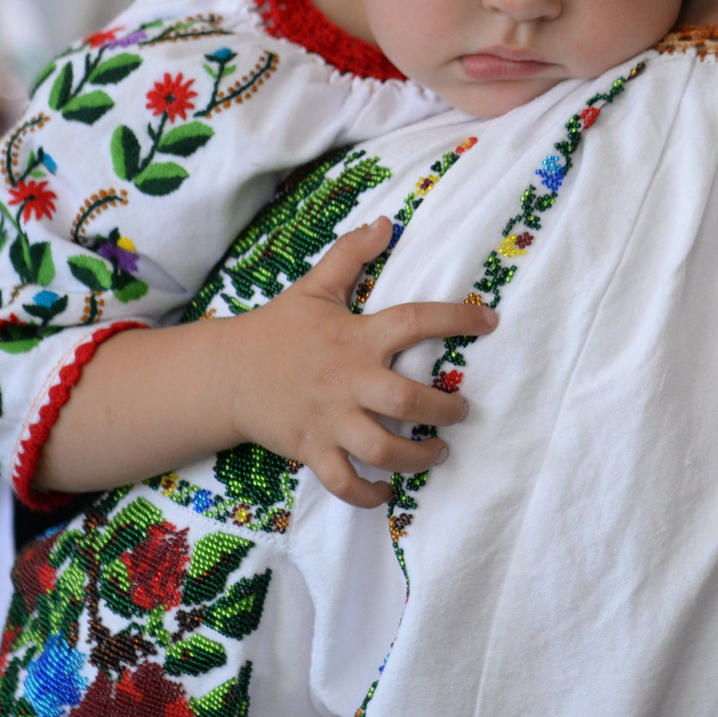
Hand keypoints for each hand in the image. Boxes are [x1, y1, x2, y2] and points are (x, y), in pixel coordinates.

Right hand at [218, 218, 498, 507]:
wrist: (227, 373)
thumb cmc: (279, 329)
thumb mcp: (315, 287)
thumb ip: (351, 255)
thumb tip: (386, 222)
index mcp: (355, 338)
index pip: (413, 321)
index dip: (456, 319)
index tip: (490, 322)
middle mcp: (347, 380)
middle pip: (405, 400)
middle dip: (444, 410)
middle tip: (461, 411)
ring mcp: (329, 419)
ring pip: (381, 448)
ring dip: (417, 456)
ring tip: (438, 452)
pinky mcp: (311, 449)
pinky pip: (343, 482)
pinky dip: (367, 494)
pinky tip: (387, 492)